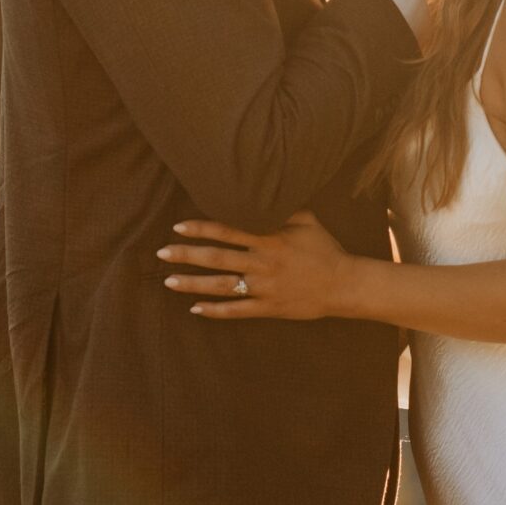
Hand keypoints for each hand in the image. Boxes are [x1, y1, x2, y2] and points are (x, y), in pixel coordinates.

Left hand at [158, 211, 353, 320]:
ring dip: (193, 284)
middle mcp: (262, 263)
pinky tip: (195, 309)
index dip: (200, 228)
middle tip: (161, 253)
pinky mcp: (269, 307)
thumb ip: (282, 209)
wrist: (344, 285)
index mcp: (269, 239)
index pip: (227, 231)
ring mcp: (264, 287)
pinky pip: (238, 311)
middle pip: (217, 258)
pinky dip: (216, 310)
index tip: (178, 227)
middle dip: (187, 255)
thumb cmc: (325, 250)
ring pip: (222, 286)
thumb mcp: (307, 221)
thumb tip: (264, 193)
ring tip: (169, 281)